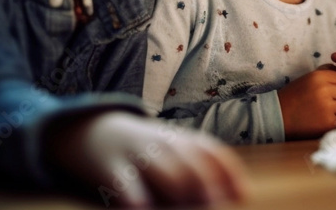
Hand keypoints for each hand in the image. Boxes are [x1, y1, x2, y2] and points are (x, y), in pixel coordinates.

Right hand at [46, 111, 247, 206]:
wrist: (91, 132)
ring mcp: (137, 156)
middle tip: (214, 206)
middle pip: (193, 165)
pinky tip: (143, 209)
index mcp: (181, 140)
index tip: (243, 194)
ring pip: (167, 174)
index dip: (228, 173)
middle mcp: (163, 145)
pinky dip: (138, 200)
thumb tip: (244, 192)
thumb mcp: (175, 151)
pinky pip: (127, 186)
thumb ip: (208, 169)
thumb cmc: (144, 152)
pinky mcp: (110, 171)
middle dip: (207, 189)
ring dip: (180, 196)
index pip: (211, 152)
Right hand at [278, 67, 335, 138]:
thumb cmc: (294, 96)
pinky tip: (320, 121)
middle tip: (328, 103)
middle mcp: (324, 90)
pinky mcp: (327, 123)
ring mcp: (326, 107)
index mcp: (318, 76)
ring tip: (323, 112)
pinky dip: (332, 122)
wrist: (276, 116)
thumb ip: (326, 74)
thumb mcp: (308, 79)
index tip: (331, 92)